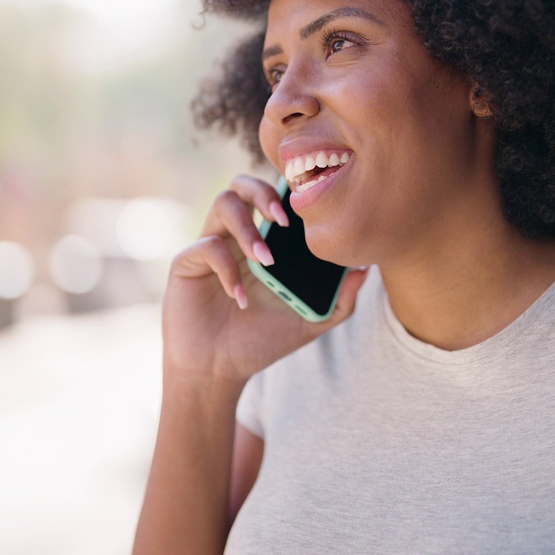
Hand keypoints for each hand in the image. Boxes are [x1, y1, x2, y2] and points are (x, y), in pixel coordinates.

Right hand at [162, 175, 367, 386]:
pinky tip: (241, 298)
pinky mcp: (188, 263)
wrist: (219, 370)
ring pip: (223, 203)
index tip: (309, 207)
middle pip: (243, 184)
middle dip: (264, 192)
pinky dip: (227, 268)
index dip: (288, 191)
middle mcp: (235, 236)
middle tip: (283, 219)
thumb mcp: (310, 322)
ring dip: (248, 228)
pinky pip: (206, 246)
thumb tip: (366, 269)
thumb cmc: (261, 342)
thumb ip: (340, 300)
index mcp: (263, 241)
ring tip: (265, 260)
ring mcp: (210, 246)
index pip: (274, 197)